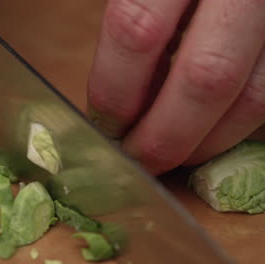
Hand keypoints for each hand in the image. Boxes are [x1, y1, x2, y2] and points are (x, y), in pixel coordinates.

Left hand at [88, 0, 264, 174]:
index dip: (115, 91)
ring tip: (172, 153)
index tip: (104, 124)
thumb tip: (114, 101)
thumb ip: (133, 22)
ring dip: (207, 141)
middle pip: (205, 76)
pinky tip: (210, 129)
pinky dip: (239, 124)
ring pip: (255, 96)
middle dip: (165, 135)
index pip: (135, 30)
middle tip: (138, 159)